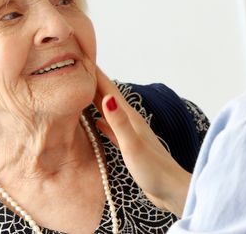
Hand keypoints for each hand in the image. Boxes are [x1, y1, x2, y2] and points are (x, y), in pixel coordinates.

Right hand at [93, 67, 190, 216]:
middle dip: (91, 81)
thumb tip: (106, 97)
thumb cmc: (153, 170)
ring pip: (108, 110)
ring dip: (95, 99)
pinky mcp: (129, 145)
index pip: (107, 88)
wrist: (171, 189)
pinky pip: (111, 127)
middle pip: (106, 95)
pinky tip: (96, 121)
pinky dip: (102, 120)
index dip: (94, 72)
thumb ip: (118, 122)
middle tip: (75, 68)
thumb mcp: (132, 145)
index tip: (80, 55)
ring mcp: (129, 132)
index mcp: (129, 116)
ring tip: (81, 90)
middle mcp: (129, 120)